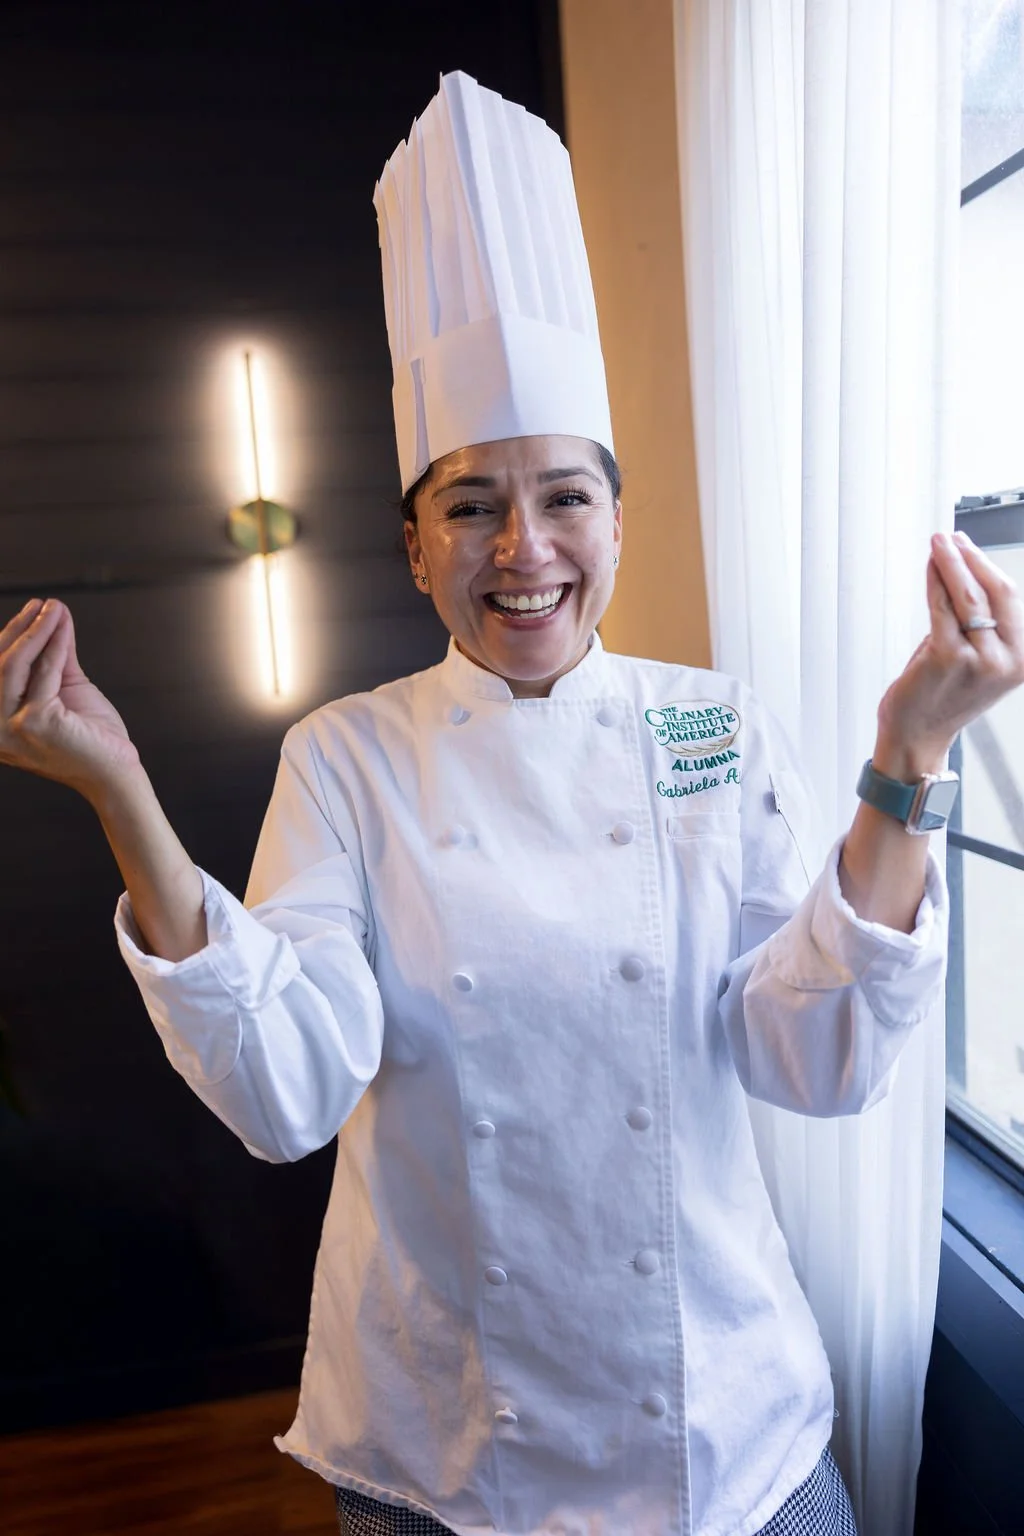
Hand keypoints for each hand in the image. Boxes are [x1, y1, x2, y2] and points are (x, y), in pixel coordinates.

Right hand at [0, 598, 140, 798]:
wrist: (115, 772)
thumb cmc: (89, 736)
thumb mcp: (64, 688)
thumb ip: (53, 654)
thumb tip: (51, 612)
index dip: (7, 637)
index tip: (30, 610)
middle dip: (20, 629)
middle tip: (43, 604)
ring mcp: (10, 729)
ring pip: (15, 664)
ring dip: (36, 630)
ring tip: (53, 609)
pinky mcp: (35, 723)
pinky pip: (44, 671)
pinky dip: (55, 644)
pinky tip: (63, 627)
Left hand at [874, 530, 1023, 778]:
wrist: (917, 734)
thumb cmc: (942, 696)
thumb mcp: (977, 657)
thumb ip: (980, 622)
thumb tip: (965, 571)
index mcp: (1022, 658)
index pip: (1012, 597)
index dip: (988, 565)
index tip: (970, 545)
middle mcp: (1008, 659)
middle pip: (996, 591)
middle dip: (971, 558)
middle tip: (952, 538)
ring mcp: (980, 659)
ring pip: (968, 596)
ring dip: (951, 563)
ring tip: (939, 544)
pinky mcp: (949, 658)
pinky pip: (941, 608)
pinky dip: (934, 583)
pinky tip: (930, 569)